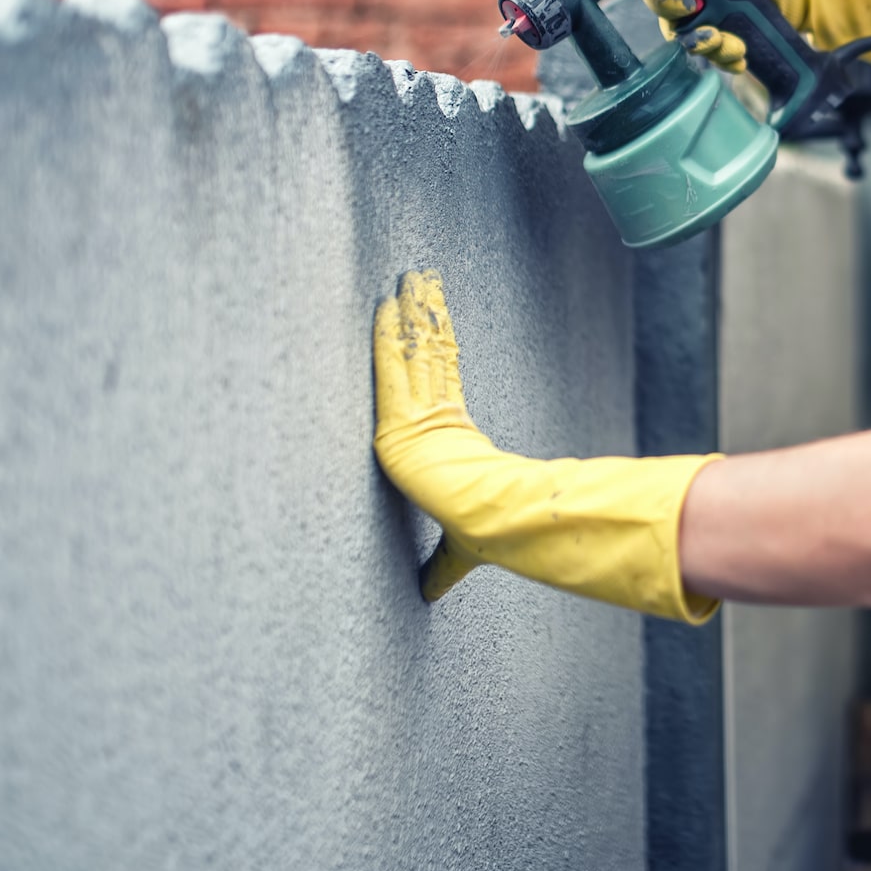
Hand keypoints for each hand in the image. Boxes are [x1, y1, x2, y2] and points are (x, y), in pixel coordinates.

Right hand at [372, 269, 720, 621]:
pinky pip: (393, 368)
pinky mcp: (398, 424)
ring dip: (413, 313)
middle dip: (421, 316)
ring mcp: (410, 419)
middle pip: (422, 355)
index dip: (429, 345)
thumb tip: (430, 595)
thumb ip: (444, 561)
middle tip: (415, 277)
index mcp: (440, 436)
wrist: (483, 522)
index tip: (425, 316)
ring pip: (411, 351)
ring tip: (412, 275)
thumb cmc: (477, 527)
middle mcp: (420, 422)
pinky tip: (388, 304)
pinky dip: (388, 336)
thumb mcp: (459, 538)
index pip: (437, 376)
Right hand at [640, 0, 870, 72]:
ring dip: (710, 49)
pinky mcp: (734, 40)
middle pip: (671, 19)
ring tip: (737, 47)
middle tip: (714, 34)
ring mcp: (717, 18)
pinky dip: (726, 60)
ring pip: (693, 42)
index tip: (685, 4)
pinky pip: (716, 58)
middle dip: (689, 31)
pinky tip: (744, 57)